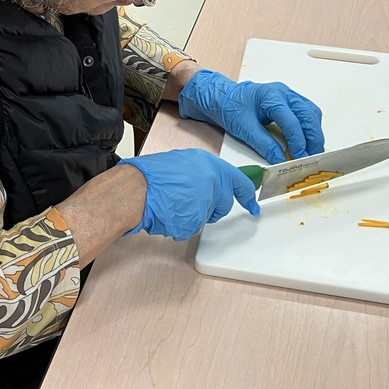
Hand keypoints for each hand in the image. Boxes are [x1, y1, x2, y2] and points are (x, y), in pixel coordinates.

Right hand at [120, 149, 259, 240]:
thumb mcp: (180, 162)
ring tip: (173, 202)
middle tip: (188, 200)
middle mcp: (210, 181)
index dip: (247, 194)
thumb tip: (205, 182)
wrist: (134, 189)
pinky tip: (169, 212)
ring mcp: (204, 202)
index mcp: (208, 163)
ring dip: (193, 214)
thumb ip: (199, 173)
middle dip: (211, 207)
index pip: (237, 180)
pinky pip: (193, 226)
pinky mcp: (195, 220)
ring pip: (206, 215)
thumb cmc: (150, 176)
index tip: (253, 204)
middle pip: (223, 203)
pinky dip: (181, 223)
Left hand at [178, 69, 323, 163]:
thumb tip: (280, 160)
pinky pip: (307, 112)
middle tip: (312, 157)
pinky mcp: (288, 101)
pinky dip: (310, 127)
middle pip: (308, 114)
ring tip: (312, 151)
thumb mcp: (244, 129)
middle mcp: (283, 93)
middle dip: (313, 138)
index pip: (291, 120)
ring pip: (311, 112)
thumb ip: (264, 144)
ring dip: (314, 132)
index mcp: (271, 96)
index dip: (298, 141)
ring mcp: (288, 95)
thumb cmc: (230, 107)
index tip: (299, 157)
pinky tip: (307, 140)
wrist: (222, 97)